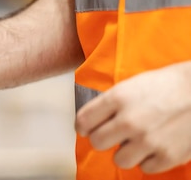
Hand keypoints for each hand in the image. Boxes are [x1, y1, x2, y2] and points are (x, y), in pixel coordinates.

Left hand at [75, 62, 190, 172]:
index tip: (88, 128)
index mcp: (118, 98)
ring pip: (119, 160)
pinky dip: (148, 159)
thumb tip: (93, 119)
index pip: (83, 121)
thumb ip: (111, 102)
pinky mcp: (168, 155)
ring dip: (126, 152)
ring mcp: (148, 140)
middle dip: (103, 138)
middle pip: (97, 142)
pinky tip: (154, 146)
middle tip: (113, 134)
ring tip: (136, 141)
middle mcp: (129, 121)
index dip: (84, 126)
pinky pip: (145, 168)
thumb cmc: (168, 84)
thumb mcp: (132, 84)